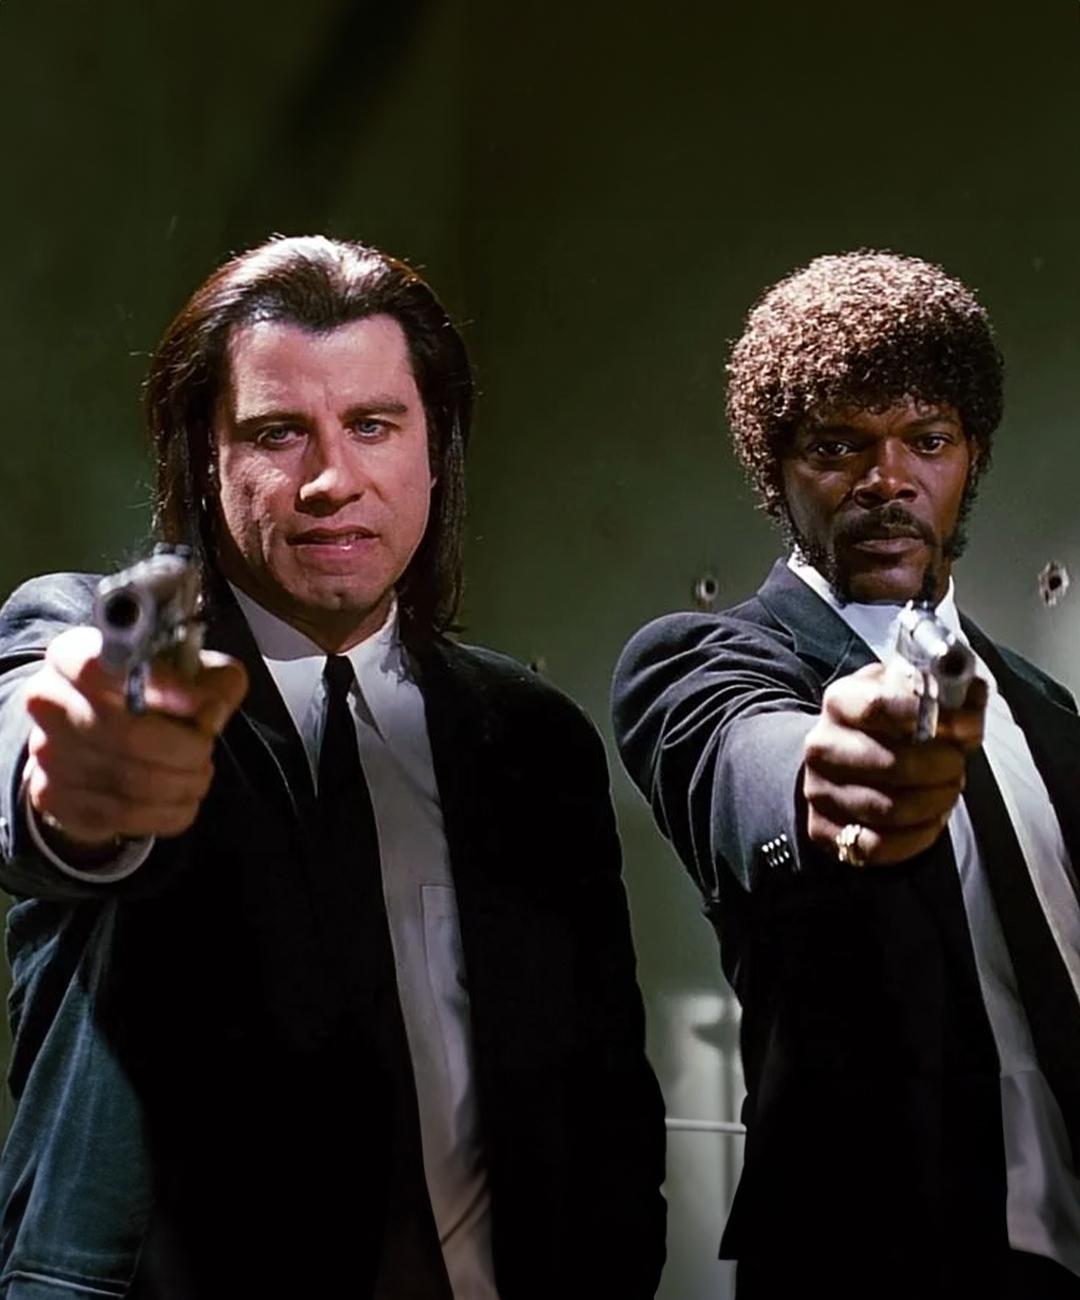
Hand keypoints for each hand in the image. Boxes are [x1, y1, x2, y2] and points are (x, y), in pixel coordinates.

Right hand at [22, 626, 247, 853]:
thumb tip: (212, 709)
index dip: (161, 687)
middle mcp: (49, 701)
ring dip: (182, 782)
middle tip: (206, 749)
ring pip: (131, 781)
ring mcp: (46, 753)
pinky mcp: (53, 798)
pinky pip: (124, 815)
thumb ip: (211, 679)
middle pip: (127, 734)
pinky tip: (183, 798)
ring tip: (199, 773)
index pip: (104, 668)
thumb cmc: (148, 697)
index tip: (201, 703)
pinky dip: (169, 811)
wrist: (94, 739)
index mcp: (72, 655)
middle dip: (186, 748)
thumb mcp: (188, 671)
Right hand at [802, 661, 986, 866]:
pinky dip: (917, 837)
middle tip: (958, 766)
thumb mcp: (912, 697)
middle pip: (893, 764)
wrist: (840, 763)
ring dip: (936, 802)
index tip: (965, 726)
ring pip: (890, 809)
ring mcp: (818, 790)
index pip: (879, 706)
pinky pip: (878, 845)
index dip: (931, 717)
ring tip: (948, 791)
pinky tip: (931, 820)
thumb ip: (950, 692)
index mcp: (841, 701)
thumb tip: (974, 695)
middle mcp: (823, 745)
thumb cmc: (887, 726)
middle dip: (943, 769)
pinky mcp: (822, 830)